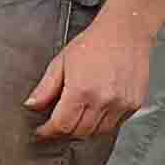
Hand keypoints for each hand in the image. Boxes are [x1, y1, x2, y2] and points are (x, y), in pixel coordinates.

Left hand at [27, 4, 158, 143]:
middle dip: (64, 131)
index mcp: (81, 90)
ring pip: (98, 133)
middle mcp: (103, 100)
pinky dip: (103, 124)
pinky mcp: (134, 104)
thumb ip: (45, 88)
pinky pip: (115, 126)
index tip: (42, 131)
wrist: (125, 32)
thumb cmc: (94, 43)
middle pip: (79, 133)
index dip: (48, 131)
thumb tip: (31, 106)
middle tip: (57, 124)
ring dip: (85, 130)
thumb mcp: (61, 62)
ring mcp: (121, 104)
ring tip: (77, 116)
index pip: (61, 125)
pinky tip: (96, 111)